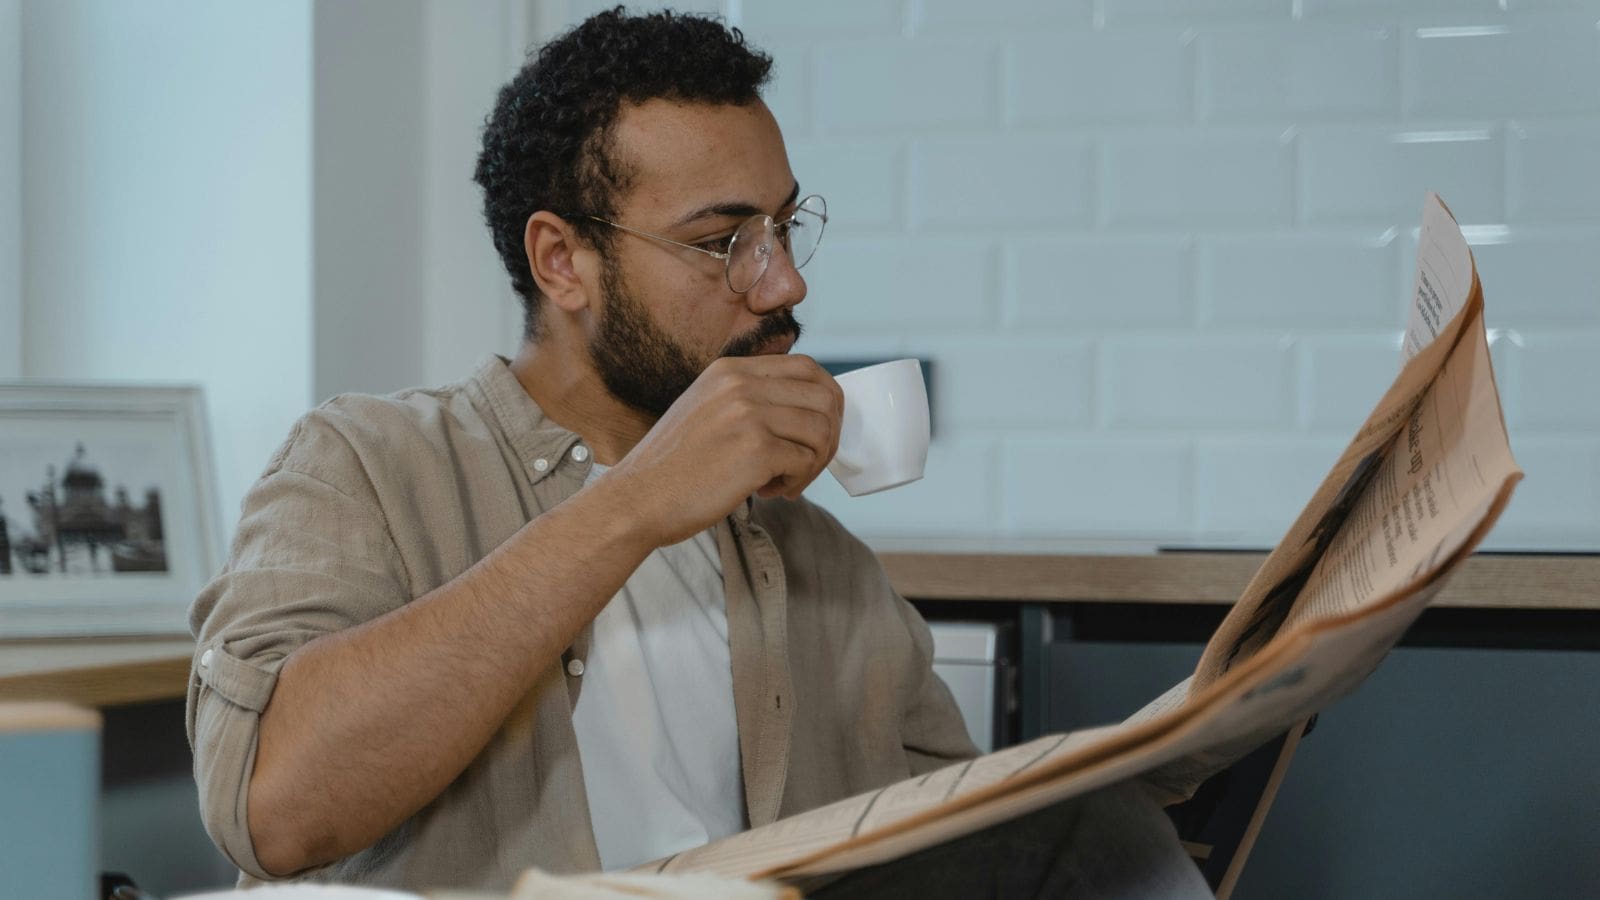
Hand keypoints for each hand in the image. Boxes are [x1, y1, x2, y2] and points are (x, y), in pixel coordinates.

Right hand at [600, 354, 842, 547]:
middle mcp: (741, 384)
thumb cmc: (673, 467)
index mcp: (731, 370)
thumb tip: (808, 412)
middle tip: (807, 464)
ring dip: (813, 463)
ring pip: (821, 430)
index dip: (825, 403)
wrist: (635, 500)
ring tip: (785, 482)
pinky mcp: (755, 450)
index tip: (813, 435)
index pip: (808, 368)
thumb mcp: (707, 410)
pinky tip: (771, 492)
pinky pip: (805, 460)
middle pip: (825, 397)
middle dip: (829, 435)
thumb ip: (748, 400)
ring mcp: (749, 414)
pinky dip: (798, 481)